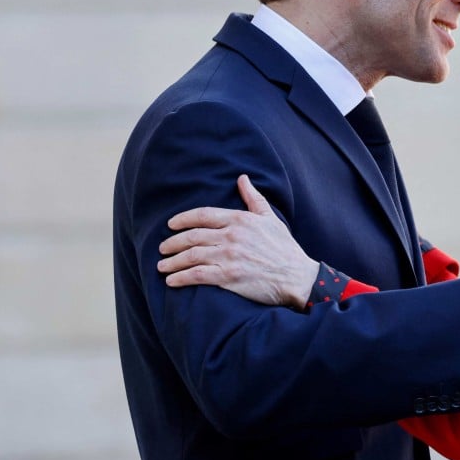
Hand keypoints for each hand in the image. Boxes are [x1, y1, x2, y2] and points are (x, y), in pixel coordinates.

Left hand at [158, 175, 318, 309]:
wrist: (296, 276)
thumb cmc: (285, 248)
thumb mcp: (270, 218)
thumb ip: (253, 198)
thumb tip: (242, 178)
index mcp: (240, 220)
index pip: (203, 215)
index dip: (183, 219)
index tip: (171, 225)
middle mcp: (231, 236)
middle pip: (192, 236)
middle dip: (172, 242)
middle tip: (162, 248)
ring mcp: (228, 256)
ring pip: (191, 256)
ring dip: (172, 261)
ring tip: (162, 266)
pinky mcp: (228, 277)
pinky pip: (197, 275)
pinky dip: (181, 277)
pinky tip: (172, 281)